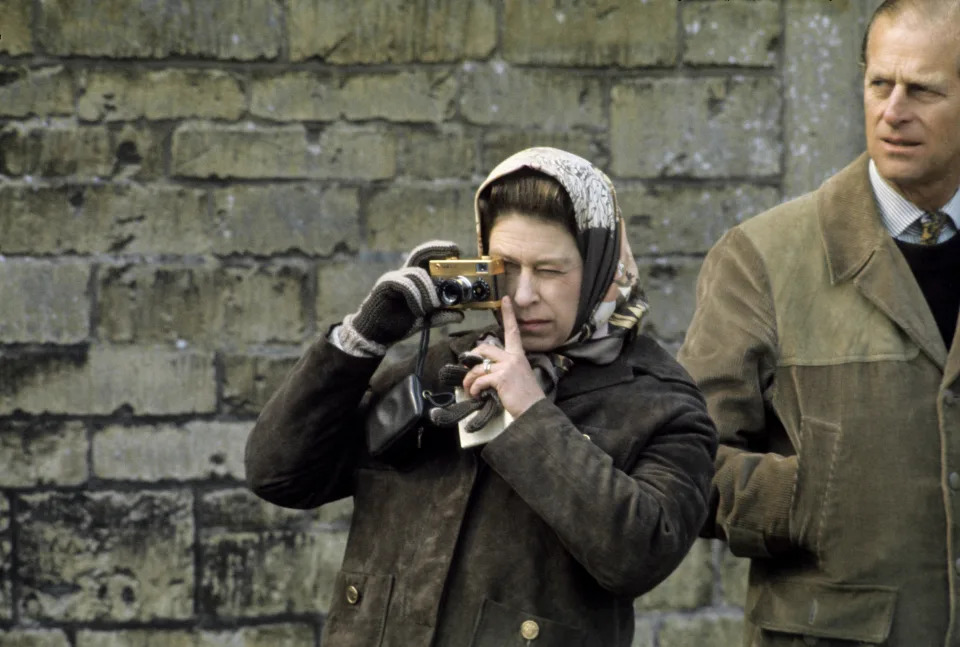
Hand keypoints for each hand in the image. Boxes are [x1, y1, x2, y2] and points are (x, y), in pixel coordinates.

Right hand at [339, 241, 463, 355]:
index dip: (440, 251)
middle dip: (437, 249)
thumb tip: (461, 315)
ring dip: (429, 291)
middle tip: (454, 253)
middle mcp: (404, 274)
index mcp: (414, 280)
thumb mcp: (425, 320)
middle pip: (420, 253)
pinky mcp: (385, 285)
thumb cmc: (398, 324)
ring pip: (417, 274)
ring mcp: (393, 278)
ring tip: (432, 307)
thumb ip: (441, 315)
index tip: (457, 250)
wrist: (376, 335)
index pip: (427, 259)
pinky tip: (418, 311)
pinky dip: (416, 297)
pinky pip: (405, 284)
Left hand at [461, 296, 545, 417]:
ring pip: (479, 366)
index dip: (508, 314)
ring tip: (469, 388)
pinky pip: (480, 379)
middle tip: (468, 372)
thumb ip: (505, 368)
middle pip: (485, 349)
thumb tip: (486, 369)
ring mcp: (508, 366)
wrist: (534, 410)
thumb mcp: (518, 377)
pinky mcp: (501, 377)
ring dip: (469, 379)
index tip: (505, 300)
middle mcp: (513, 357)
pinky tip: (476, 395)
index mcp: (518, 355)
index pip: (513, 331)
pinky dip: (474, 389)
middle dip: (472, 359)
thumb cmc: (526, 397)